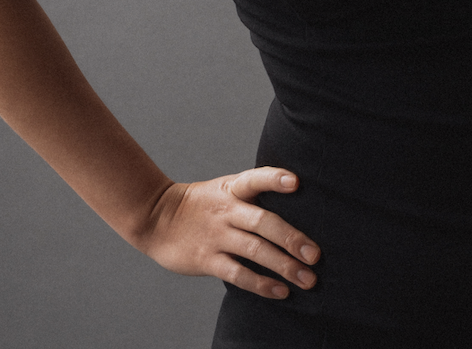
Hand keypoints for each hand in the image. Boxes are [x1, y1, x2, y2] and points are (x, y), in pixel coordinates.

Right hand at [136, 167, 320, 298]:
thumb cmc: (201, 204)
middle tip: (316, 254)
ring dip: (284, 266)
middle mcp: (227, 211)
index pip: (256, 179)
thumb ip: (252, 195)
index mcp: (232, 188)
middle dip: (292, 239)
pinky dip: (261, 284)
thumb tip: (292, 206)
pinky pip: (238, 274)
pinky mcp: (207, 260)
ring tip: (308, 278)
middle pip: (263, 222)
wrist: (156, 218)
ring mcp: (217, 236)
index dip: (275, 179)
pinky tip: (281, 291)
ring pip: (255, 251)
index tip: (296, 182)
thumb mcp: (224, 188)